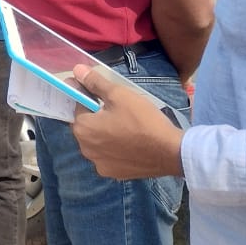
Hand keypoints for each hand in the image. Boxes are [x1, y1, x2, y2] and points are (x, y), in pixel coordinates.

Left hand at [69, 63, 184, 179]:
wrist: (169, 151)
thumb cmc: (141, 119)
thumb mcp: (118, 94)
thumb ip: (95, 82)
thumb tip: (76, 70)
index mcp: (82, 129)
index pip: (78, 106)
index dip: (89, 97)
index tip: (103, 94)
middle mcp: (85, 149)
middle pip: (87, 126)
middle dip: (97, 117)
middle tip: (118, 110)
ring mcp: (100, 164)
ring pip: (98, 142)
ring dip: (105, 133)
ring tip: (125, 125)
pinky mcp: (115, 174)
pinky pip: (109, 156)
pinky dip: (115, 149)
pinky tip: (130, 142)